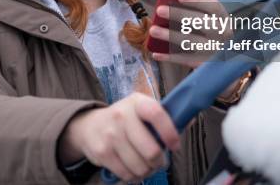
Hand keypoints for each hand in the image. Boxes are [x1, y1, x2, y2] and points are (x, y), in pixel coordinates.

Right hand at [58, 93, 179, 182]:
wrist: (89, 125)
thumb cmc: (125, 119)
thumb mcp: (142, 110)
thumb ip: (165, 116)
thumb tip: (189, 120)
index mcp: (137, 102)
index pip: (157, 114)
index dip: (170, 133)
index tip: (175, 145)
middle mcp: (122, 115)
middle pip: (151, 150)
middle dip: (159, 162)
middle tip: (158, 161)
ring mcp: (111, 134)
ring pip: (140, 166)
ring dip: (147, 171)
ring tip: (145, 165)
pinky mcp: (102, 152)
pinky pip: (126, 174)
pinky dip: (133, 176)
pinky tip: (132, 168)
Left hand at [149, 0, 232, 68]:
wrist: (225, 57)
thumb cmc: (210, 30)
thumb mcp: (211, 19)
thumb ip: (197, 11)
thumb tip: (172, 2)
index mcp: (225, 19)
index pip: (214, 6)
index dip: (197, 0)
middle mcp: (223, 35)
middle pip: (201, 23)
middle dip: (179, 15)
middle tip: (159, 10)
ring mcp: (215, 51)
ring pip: (191, 42)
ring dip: (170, 36)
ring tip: (153, 30)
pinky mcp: (205, 64)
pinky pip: (185, 60)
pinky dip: (169, 57)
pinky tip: (155, 53)